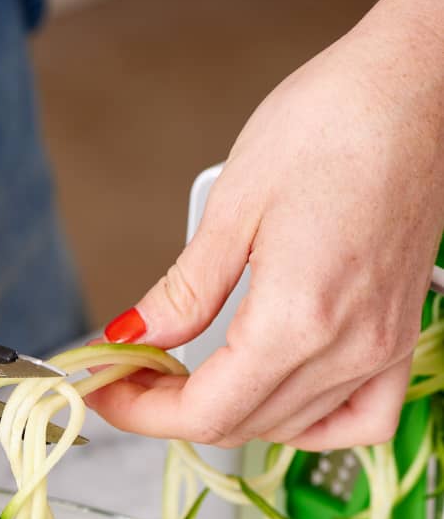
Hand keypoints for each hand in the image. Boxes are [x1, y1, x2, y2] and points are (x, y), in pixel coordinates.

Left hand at [88, 0, 443, 449]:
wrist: (416, 90)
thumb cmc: (333, 125)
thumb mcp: (234, 206)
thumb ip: (184, 291)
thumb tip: (134, 336)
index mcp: (297, 320)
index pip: (203, 411)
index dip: (141, 411)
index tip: (104, 388)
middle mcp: (346, 349)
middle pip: (240, 425)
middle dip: (170, 410)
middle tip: (130, 373)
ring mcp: (380, 349)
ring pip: (287, 428)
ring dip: (228, 413)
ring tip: (186, 376)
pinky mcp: (399, 338)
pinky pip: (358, 419)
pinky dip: (309, 424)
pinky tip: (275, 397)